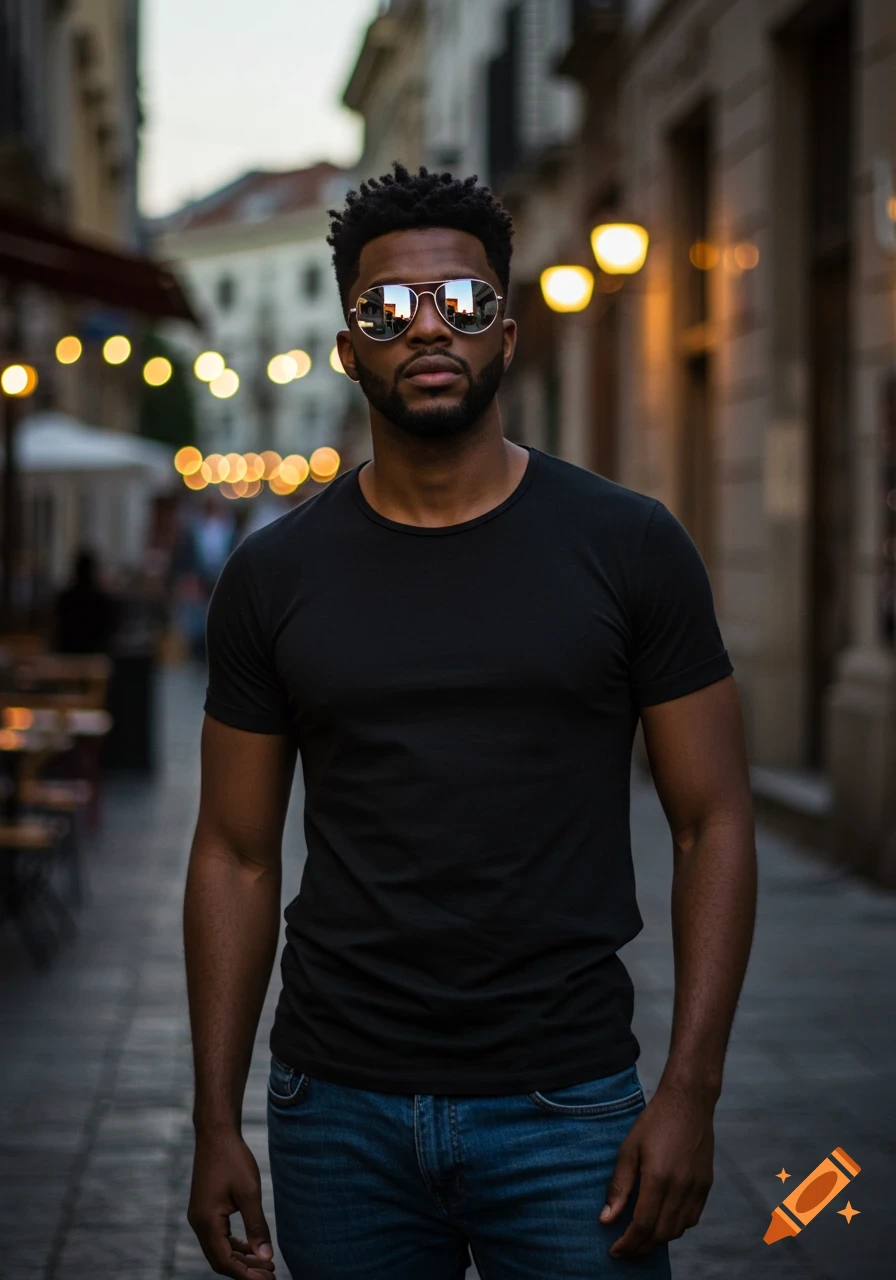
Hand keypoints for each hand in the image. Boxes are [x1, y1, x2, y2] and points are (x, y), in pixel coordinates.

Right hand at [187, 1129, 275, 1277]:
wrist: (216, 1134)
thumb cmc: (232, 1159)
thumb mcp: (250, 1192)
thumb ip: (257, 1226)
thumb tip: (265, 1255)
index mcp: (206, 1222)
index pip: (224, 1261)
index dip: (246, 1274)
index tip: (267, 1279)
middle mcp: (198, 1223)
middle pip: (220, 1260)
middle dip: (245, 1270)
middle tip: (270, 1275)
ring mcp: (200, 1217)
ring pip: (219, 1249)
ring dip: (241, 1259)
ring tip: (264, 1264)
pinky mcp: (205, 1210)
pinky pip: (218, 1236)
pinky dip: (234, 1245)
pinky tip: (250, 1247)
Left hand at [599, 1079, 714, 1257]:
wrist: (688, 1102)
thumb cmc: (654, 1121)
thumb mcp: (629, 1149)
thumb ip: (619, 1186)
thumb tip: (606, 1219)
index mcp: (658, 1177)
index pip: (643, 1225)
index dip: (628, 1244)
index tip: (615, 1250)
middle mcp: (681, 1187)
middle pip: (661, 1234)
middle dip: (641, 1247)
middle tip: (625, 1248)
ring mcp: (697, 1188)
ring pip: (678, 1230)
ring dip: (658, 1239)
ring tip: (640, 1237)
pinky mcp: (706, 1185)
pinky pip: (692, 1219)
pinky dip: (676, 1227)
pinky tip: (662, 1220)